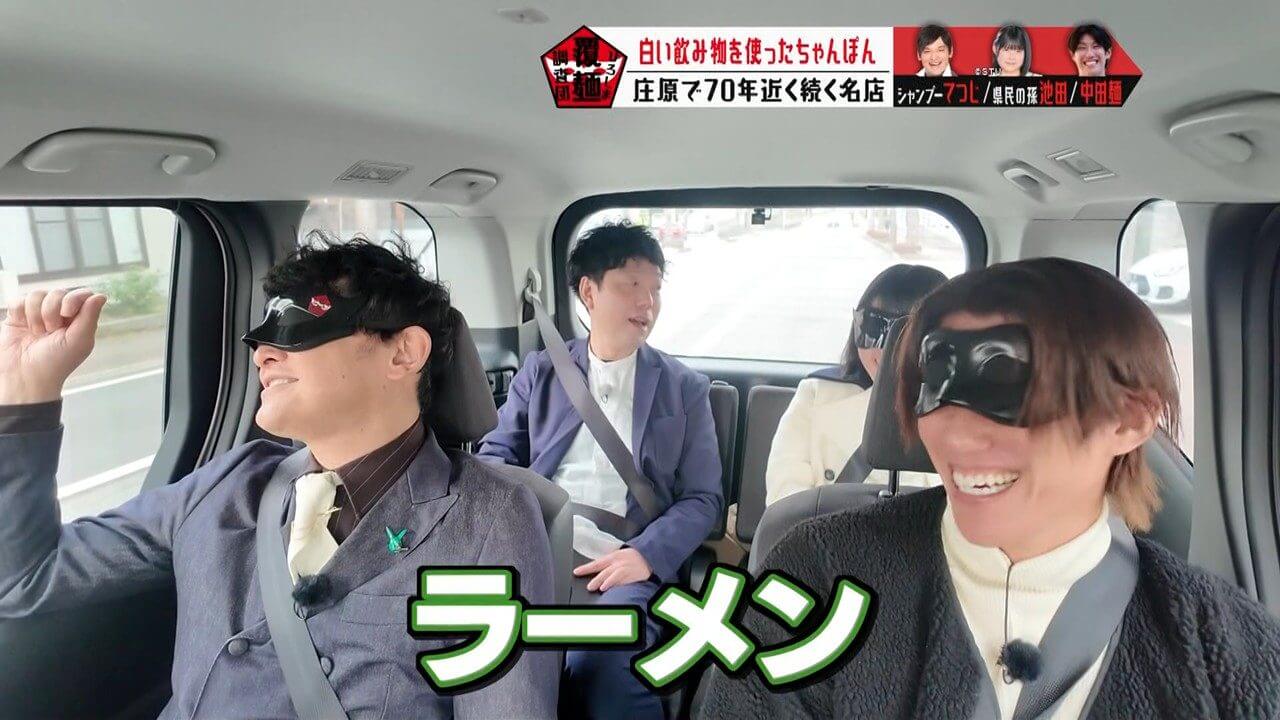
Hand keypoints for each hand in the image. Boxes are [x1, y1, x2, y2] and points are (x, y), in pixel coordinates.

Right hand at [0, 289, 107, 403]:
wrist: (24, 375)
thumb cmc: (56, 362)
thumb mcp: (79, 341)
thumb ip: (90, 316)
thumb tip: (101, 295)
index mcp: (78, 319)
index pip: (81, 294)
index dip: (73, 298)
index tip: (67, 313)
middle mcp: (59, 314)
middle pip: (58, 292)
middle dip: (52, 311)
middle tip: (51, 330)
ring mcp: (38, 313)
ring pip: (37, 294)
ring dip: (35, 315)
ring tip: (37, 333)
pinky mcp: (17, 315)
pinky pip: (18, 300)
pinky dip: (20, 312)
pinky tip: (23, 326)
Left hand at [573, 548, 652, 592]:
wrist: (649, 556)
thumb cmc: (633, 558)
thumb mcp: (619, 556)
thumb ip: (608, 564)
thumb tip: (595, 572)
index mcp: (613, 556)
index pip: (596, 563)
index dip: (585, 568)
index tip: (576, 572)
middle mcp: (618, 562)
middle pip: (603, 570)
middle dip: (595, 578)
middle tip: (588, 586)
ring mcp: (625, 568)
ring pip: (611, 575)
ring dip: (603, 581)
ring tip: (596, 587)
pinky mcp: (631, 574)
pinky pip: (621, 579)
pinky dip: (613, 583)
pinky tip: (608, 587)